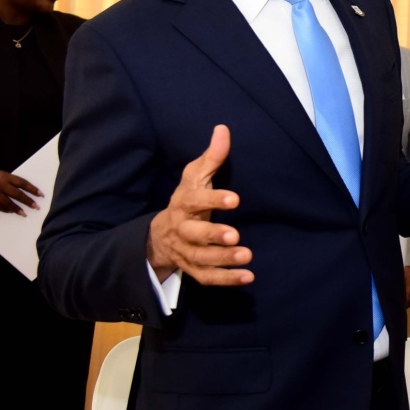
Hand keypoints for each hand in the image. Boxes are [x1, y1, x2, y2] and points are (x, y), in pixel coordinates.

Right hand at [0, 166, 42, 215]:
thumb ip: (7, 180)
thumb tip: (20, 189)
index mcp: (4, 176)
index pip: (22, 183)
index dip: (32, 189)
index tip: (40, 195)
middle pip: (17, 194)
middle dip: (28, 201)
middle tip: (36, 207)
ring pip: (8, 202)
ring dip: (17, 209)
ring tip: (24, 213)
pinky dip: (5, 209)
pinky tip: (11, 211)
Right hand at [146, 125, 251, 285]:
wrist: (162, 234)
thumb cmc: (188, 199)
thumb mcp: (195, 176)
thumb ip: (211, 157)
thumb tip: (223, 129)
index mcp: (183, 203)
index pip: (196, 200)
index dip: (214, 199)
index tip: (235, 199)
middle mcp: (182, 229)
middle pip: (194, 234)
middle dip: (213, 236)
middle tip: (235, 236)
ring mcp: (186, 251)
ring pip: (201, 258)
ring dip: (223, 260)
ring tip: (246, 256)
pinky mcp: (193, 268)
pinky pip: (207, 278)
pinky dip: (226, 280)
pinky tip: (248, 277)